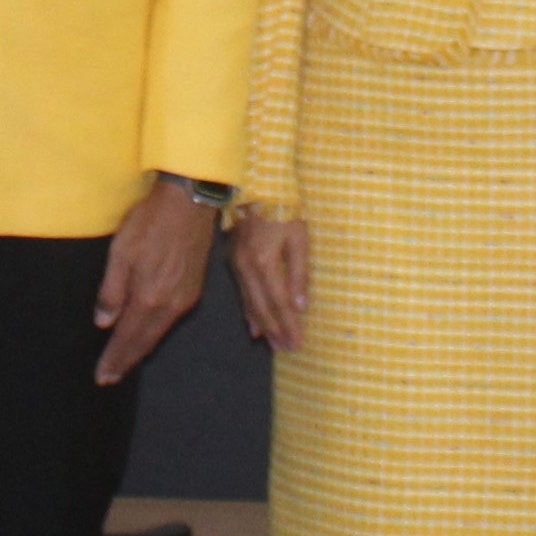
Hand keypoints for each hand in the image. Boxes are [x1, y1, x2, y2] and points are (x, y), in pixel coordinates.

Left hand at [93, 182, 214, 384]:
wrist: (191, 203)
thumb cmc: (150, 222)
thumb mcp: (121, 252)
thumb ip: (112, 291)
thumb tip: (104, 323)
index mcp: (149, 298)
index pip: (127, 338)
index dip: (114, 359)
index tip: (102, 377)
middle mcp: (170, 306)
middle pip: (145, 342)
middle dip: (126, 361)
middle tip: (110, 378)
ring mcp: (185, 299)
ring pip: (159, 333)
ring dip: (141, 349)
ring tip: (126, 361)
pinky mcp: (195, 290)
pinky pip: (170, 321)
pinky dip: (155, 333)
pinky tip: (147, 333)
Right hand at [232, 209, 312, 354]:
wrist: (256, 186)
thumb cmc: (284, 209)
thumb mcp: (299, 237)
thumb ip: (299, 272)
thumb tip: (301, 306)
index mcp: (265, 263)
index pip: (279, 303)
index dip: (289, 325)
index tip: (297, 344)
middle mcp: (248, 269)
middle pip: (263, 307)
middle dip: (276, 331)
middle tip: (287, 349)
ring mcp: (238, 265)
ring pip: (251, 303)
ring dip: (263, 325)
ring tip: (272, 344)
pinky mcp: (234, 261)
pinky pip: (243, 293)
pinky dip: (249, 311)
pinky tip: (253, 325)